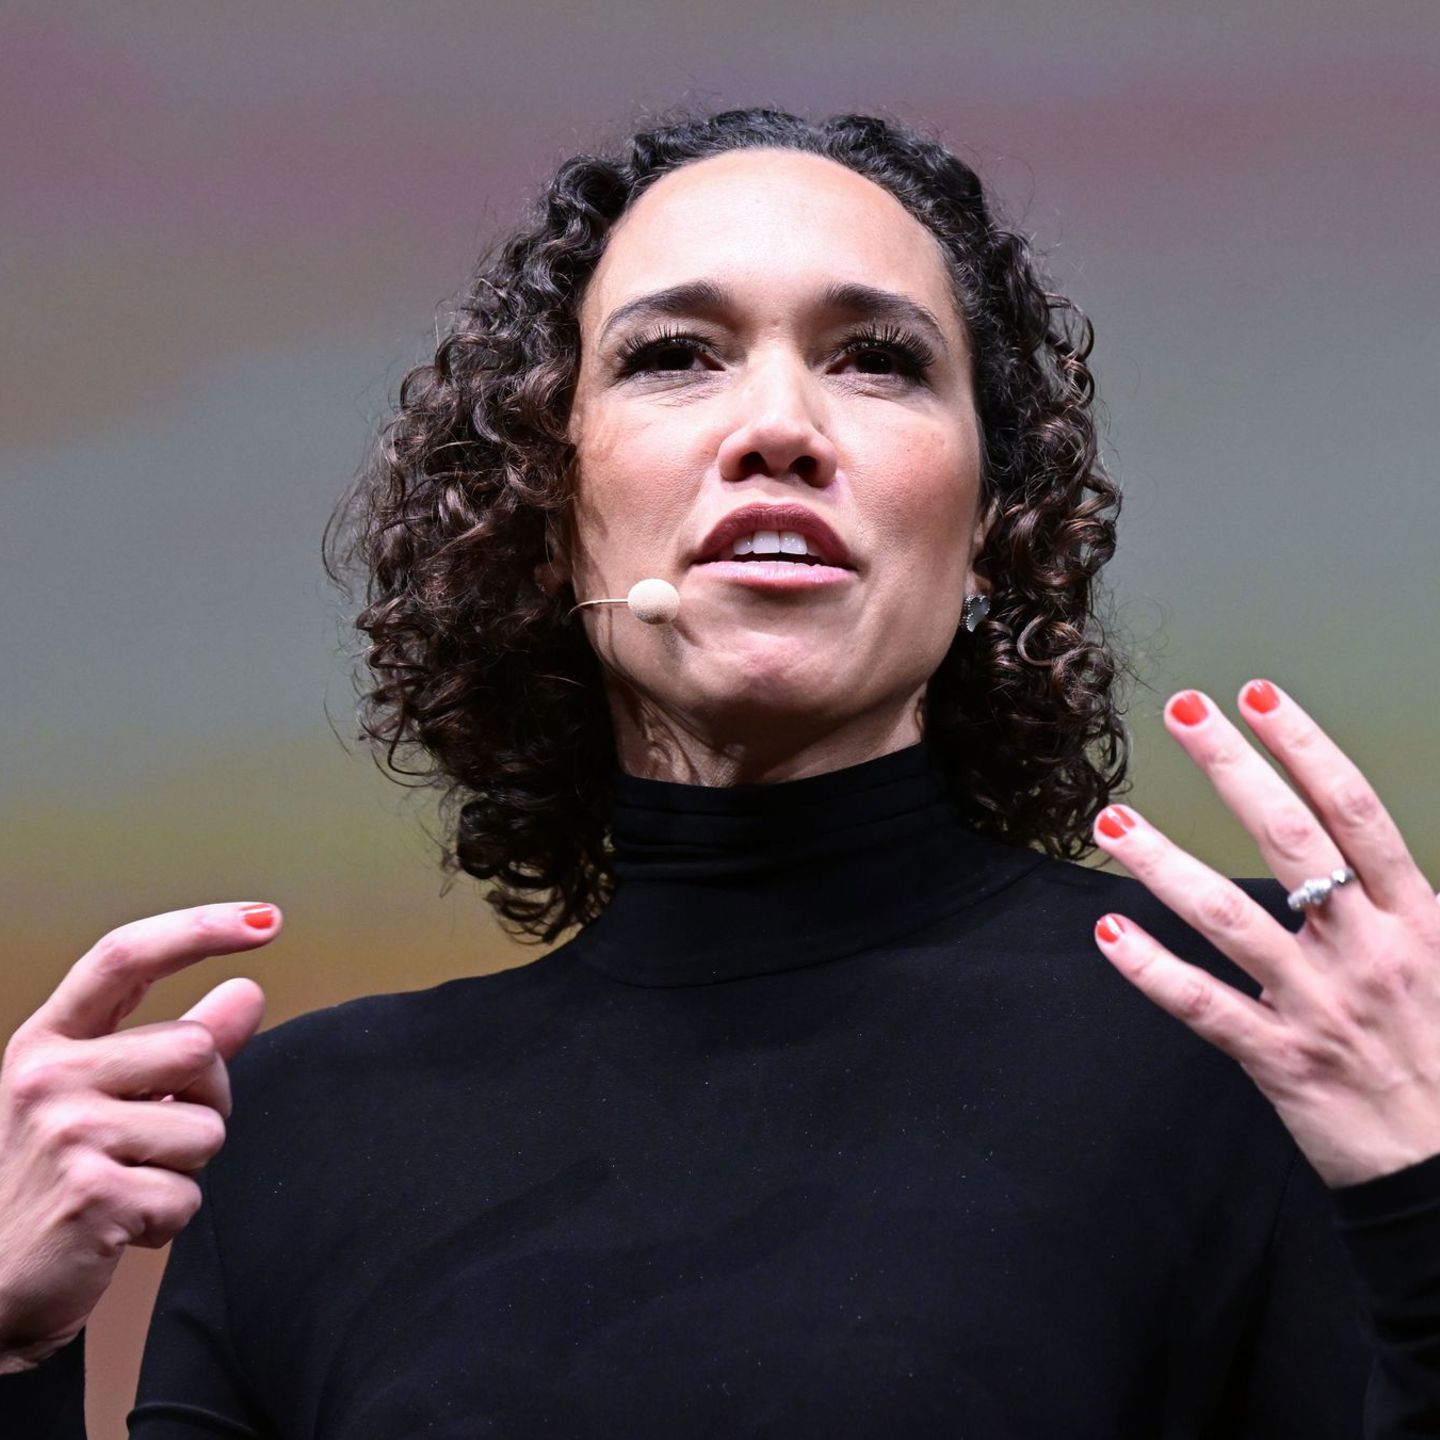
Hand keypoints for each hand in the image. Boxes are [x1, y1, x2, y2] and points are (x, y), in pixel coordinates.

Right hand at [0, 903, 280, 1371]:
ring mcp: (64, 1134)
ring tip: (128, 1182)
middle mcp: (47, 1077)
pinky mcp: (90, 1195)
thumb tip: (249, 991)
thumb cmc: (55, 1180)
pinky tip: (119, 1226)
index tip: (264, 918)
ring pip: (206, 1127)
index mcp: (48, 1041)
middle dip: (207, 1097)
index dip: (198, 928)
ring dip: (186, 1165)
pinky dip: (168, 1218)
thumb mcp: (104, 1096)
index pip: (125, 956)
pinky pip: (187, 1194)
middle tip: (155, 1137)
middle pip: (196, 1049)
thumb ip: (177, 1044)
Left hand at [1089, 680, 1439, 1189]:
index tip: (1260, 696)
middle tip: (1182, 713)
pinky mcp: (1281, 1058)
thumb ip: (1407, 905)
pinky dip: (1152, 969)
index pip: (1355, 811)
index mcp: (1418, 920)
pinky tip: (1109, 933)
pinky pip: (1203, 1006)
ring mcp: (1318, 1004)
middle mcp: (1367, 950)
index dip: (1305, 746)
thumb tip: (1376, 851)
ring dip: (1164, 862)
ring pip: (1229, 915)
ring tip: (1111, 820)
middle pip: (1293, 839)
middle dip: (1234, 767)